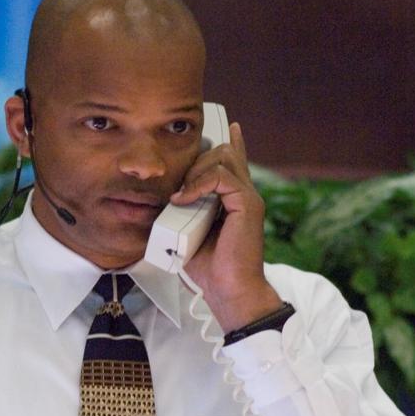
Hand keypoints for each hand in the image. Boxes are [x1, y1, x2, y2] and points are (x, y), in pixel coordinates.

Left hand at [169, 122, 282, 332]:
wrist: (228, 290)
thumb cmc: (208, 267)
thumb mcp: (188, 231)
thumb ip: (185, 210)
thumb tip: (167, 199)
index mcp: (234, 199)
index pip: (233, 160)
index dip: (230, 141)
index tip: (226, 125)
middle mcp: (244, 193)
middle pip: (223, 152)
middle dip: (196, 158)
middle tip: (178, 184)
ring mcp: (247, 197)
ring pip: (222, 158)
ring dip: (195, 171)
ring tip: (180, 195)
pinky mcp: (248, 204)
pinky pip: (221, 177)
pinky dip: (198, 184)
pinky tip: (183, 199)